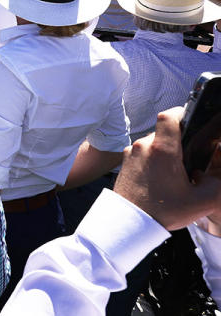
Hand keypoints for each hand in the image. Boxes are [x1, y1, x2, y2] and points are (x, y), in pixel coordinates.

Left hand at [114, 107, 220, 229]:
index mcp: (162, 150)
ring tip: (175, 171)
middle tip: (189, 156)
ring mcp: (131, 153)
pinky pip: (143, 152)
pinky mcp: (125, 161)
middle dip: (178, 140)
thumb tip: (219, 172)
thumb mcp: (201, 201)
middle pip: (163, 131)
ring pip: (153, 142)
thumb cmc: (162, 211)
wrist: (130, 223)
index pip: (169, 116)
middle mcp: (144, 146)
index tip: (191, 120)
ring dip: (165, 151)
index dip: (181, 113)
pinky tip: (161, 175)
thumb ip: (218, 184)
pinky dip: (153, 158)